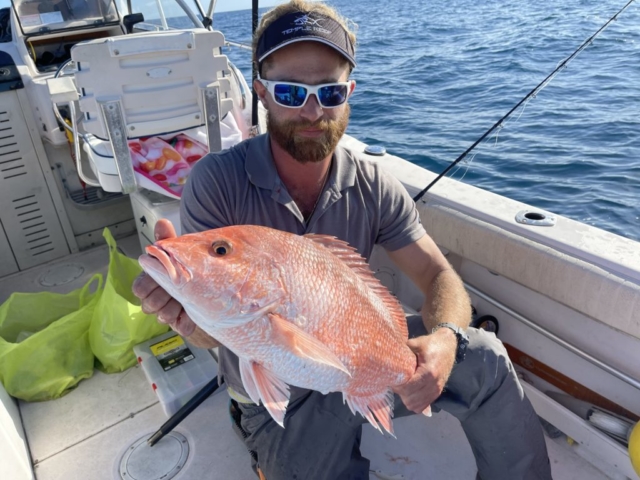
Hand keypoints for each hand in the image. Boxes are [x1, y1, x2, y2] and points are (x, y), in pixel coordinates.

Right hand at [132, 219, 217, 348]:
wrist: (209, 284)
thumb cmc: (186, 267)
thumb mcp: (177, 252)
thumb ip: (168, 238)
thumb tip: (163, 222)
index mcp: (150, 282)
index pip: (138, 289)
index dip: (151, 285)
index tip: (163, 278)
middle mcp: (155, 299)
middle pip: (148, 305)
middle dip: (165, 296)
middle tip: (178, 288)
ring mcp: (167, 313)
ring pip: (163, 316)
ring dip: (177, 306)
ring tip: (187, 298)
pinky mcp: (181, 324)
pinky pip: (180, 327)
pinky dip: (189, 320)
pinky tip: (193, 310)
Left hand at [392, 328, 456, 413]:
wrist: (448, 346)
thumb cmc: (432, 343)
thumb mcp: (417, 343)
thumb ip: (404, 350)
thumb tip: (389, 355)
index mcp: (428, 372)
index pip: (408, 387)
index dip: (398, 386)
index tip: (392, 379)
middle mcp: (434, 384)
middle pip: (411, 399)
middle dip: (400, 393)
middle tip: (396, 383)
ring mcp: (436, 391)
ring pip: (416, 405)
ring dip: (406, 399)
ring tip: (402, 387)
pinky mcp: (437, 393)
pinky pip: (422, 406)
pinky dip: (414, 402)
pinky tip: (409, 393)